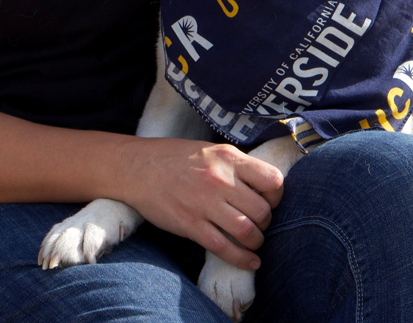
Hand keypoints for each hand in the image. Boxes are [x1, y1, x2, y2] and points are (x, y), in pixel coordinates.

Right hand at [117, 137, 283, 270]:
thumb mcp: (210, 150)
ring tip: (253, 241)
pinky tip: (250, 262)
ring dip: (256, 241)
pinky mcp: (190, 225)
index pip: (273, 180)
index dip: (277, 196)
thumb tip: (263, 185)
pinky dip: (242, 259)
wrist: (136, 167)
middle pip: (262, 211)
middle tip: (258, 224)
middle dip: (266, 223)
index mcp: (228, 158)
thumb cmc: (174, 157)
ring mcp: (204, 204)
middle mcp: (220, 180)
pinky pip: (224, 248)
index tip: (270, 201)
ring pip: (248, 232)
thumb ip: (236, 165)